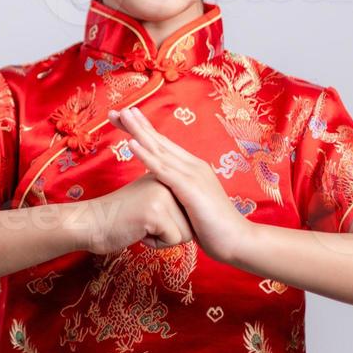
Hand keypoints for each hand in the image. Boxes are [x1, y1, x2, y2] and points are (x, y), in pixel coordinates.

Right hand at [76, 174, 194, 255]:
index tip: (146, 215)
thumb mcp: (148, 200)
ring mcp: (161, 195)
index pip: (188, 211)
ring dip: (162, 238)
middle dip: (168, 232)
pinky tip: (136, 230)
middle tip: (141, 221)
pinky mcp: (156, 213)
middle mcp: (165, 181)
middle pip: (190, 222)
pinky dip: (155, 244)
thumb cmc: (118, 218)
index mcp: (164, 176)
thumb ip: (169, 201)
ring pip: (185, 233)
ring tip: (140, 225)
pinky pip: (173, 241)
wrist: (89, 223)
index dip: (169, 223)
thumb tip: (193, 217)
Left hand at [107, 105, 253, 264]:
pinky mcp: (190, 188)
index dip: (142, 129)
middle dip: (136, 124)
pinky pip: (163, 169)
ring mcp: (192, 175)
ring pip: (159, 149)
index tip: (122, 118)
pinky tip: (131, 144)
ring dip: (138, 132)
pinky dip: (146, 154)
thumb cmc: (213, 227)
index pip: (162, 144)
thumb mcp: (192, 204)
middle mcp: (192, 165)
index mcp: (192, 167)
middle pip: (159, 140)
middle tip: (114, 111)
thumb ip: (178, 193)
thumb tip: (163, 192)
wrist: (238, 241)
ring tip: (122, 116)